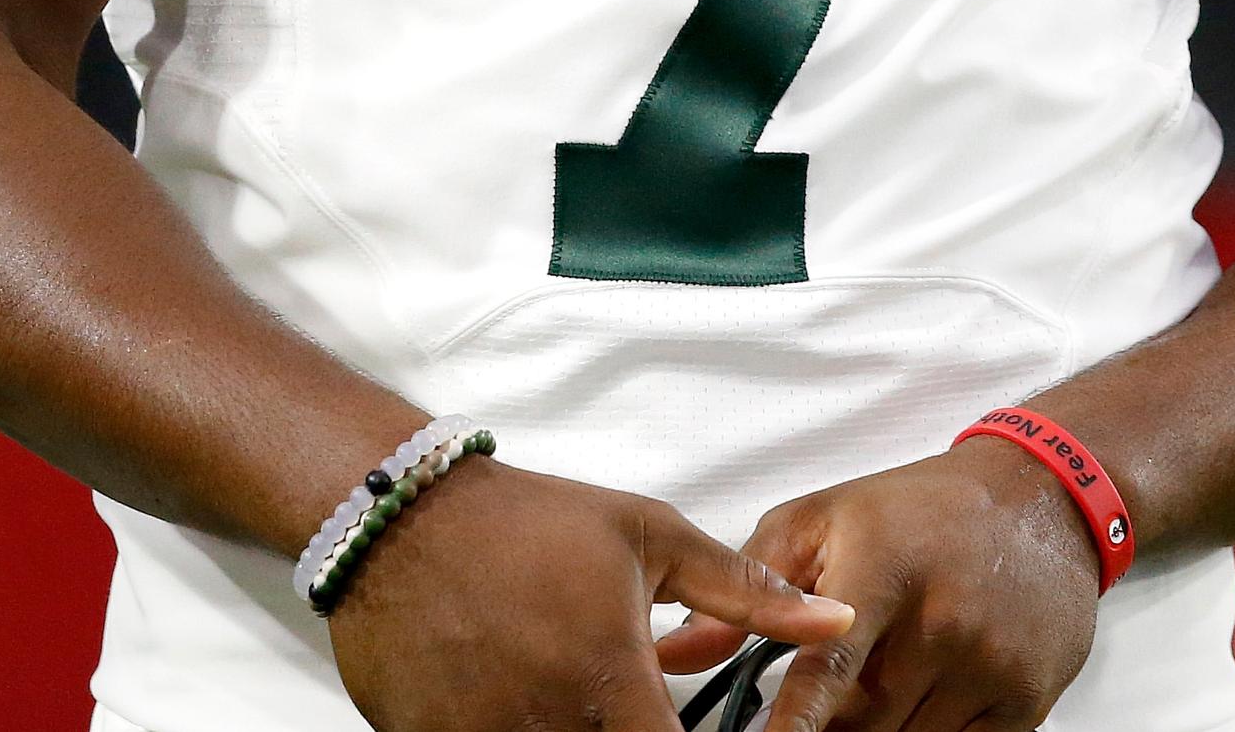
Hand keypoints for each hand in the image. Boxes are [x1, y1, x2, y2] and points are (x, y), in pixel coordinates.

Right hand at [329, 454, 855, 731]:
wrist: (402, 522)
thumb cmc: (525, 523)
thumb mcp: (648, 538)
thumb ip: (746, 591)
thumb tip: (831, 616)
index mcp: (611, 681)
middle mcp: (550, 726)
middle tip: (624, 696)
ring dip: (577, 729)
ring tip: (562, 674)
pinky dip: (519, 727)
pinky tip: (516, 685)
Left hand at [700, 443, 1101, 731]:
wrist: (1042, 499)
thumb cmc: (922, 510)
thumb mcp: (825, 518)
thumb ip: (751, 582)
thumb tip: (679, 649)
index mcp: (884, 567)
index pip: (828, 664)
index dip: (792, 724)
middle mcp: (943, 618)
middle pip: (862, 722)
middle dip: (829, 727)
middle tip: (817, 710)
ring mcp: (990, 664)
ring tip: (871, 691)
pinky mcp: (1025, 699)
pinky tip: (915, 706)